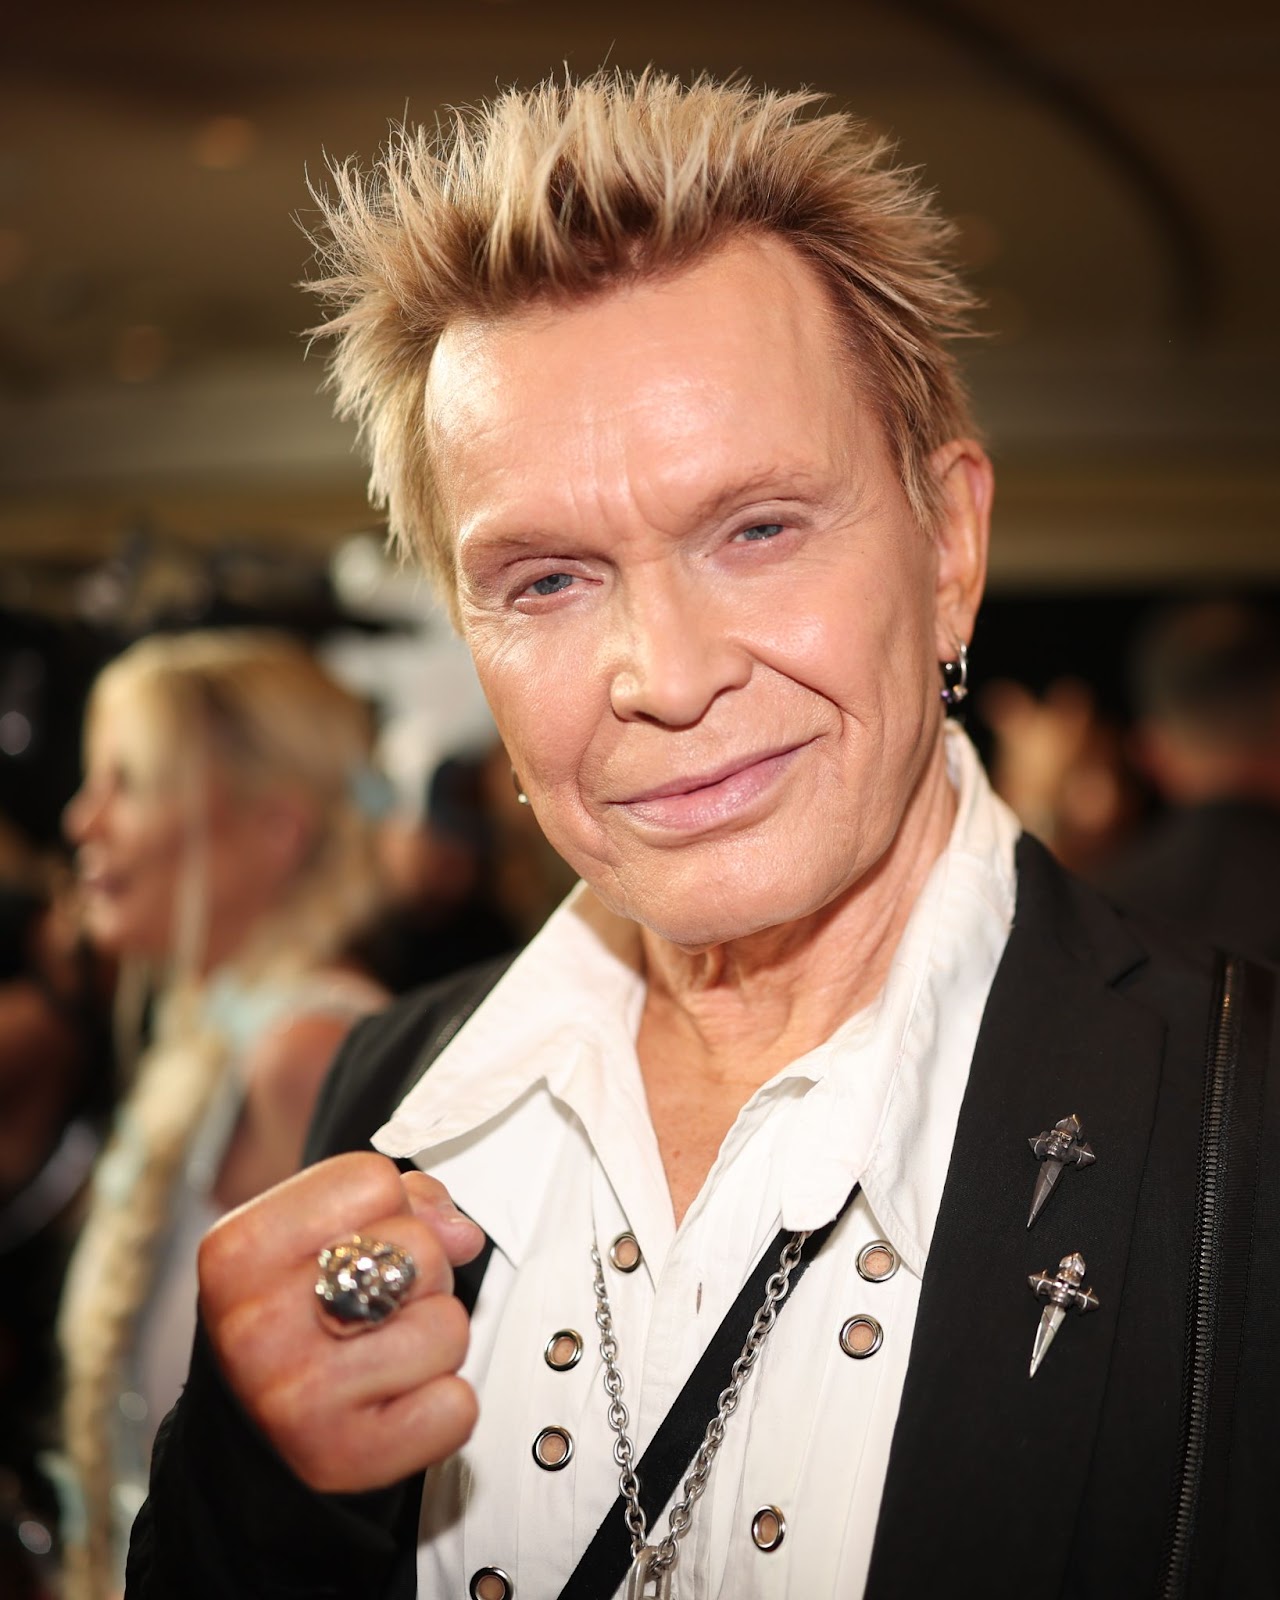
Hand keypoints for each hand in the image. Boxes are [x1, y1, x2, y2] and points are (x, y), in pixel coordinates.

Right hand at [197, 1151, 485, 1492]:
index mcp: (239, 1251)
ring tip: (384, 1356)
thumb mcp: (313, 1238)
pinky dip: (443, 1406)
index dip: (389, 1209)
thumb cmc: (295, 1319)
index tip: (361, 1244)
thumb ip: (398, 1203)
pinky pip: (455, 1406)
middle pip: (419, 1247)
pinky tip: (396, 1405)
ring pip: (448, 1326)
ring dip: (434, 1341)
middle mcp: (257, 1324)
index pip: (373, 1180)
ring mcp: (297, 1397)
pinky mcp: (342, 1458)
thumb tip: (461, 1232)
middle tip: (376, 1308)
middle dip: (420, 1273)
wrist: (251, 1439)